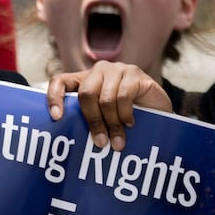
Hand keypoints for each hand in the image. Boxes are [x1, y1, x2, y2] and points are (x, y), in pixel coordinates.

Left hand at [46, 61, 171, 151]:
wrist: (160, 110)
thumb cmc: (128, 116)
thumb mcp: (105, 117)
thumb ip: (91, 120)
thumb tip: (77, 144)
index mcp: (85, 80)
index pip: (60, 81)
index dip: (54, 98)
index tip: (57, 118)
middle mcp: (99, 70)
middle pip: (86, 94)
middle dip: (93, 121)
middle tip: (100, 142)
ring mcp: (119, 70)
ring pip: (106, 98)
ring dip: (112, 123)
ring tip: (118, 141)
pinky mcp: (136, 74)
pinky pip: (124, 96)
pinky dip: (125, 114)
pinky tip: (130, 123)